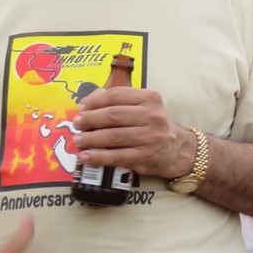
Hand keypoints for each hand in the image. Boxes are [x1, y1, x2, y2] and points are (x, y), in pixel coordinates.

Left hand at [72, 87, 194, 178]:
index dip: (95, 101)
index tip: (82, 107)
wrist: (175, 149)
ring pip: (113, 136)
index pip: (117, 95)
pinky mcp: (145, 156)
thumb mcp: (143, 107)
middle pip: (113, 115)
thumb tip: (88, 101)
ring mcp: (150, 137)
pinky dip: (98, 157)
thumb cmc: (151, 125)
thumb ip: (119, 101)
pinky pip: (116, 156)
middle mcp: (153, 116)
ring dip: (90, 139)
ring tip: (77, 140)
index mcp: (150, 99)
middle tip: (77, 124)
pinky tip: (85, 156)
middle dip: (90, 119)